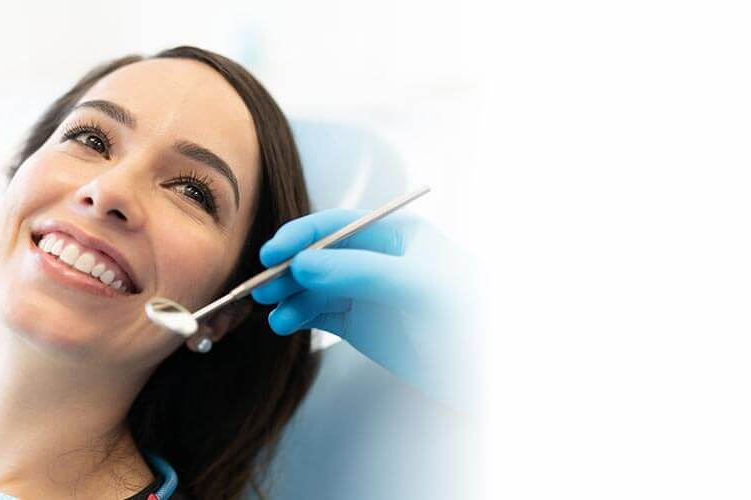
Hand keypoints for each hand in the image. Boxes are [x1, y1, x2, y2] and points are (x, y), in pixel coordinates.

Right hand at [251, 208, 464, 398]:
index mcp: (395, 235)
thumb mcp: (418, 287)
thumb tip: (302, 265)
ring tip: (271, 313)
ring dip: (288, 296)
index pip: (337, 226)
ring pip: (313, 286)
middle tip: (260, 288)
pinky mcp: (361, 325)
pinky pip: (319, 313)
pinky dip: (297, 316)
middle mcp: (377, 259)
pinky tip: (284, 324)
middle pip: (318, 255)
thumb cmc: (469, 318)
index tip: (271, 255)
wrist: (490, 375)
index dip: (301, 237)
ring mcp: (367, 293)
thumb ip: (360, 272)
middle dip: (287, 269)